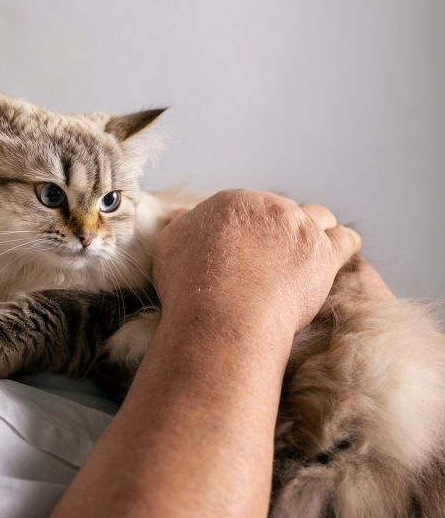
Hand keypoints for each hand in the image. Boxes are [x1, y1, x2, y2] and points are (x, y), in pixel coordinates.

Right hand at [152, 189, 361, 335]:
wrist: (222, 315)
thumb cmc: (190, 286)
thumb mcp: (169, 246)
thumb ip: (182, 225)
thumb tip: (185, 215)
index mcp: (233, 202)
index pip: (250, 208)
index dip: (249, 228)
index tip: (246, 250)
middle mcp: (269, 206)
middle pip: (283, 211)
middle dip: (280, 230)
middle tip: (274, 257)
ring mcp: (300, 228)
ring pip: (319, 217)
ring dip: (315, 232)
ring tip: (309, 253)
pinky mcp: (324, 254)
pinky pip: (346, 240)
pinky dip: (342, 246)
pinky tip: (336, 257)